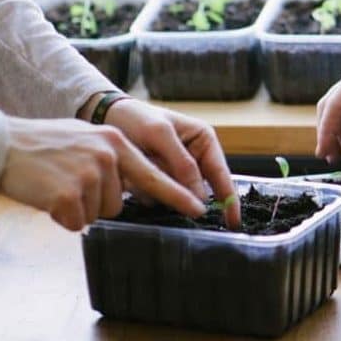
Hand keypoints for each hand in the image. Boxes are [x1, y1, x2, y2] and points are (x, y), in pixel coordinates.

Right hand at [0, 117, 205, 230]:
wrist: (1, 147)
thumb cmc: (40, 148)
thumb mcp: (85, 140)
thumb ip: (111, 159)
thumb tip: (126, 189)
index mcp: (114, 141)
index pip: (153, 174)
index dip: (177, 195)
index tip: (199, 208)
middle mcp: (107, 155)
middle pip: (117, 204)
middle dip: (94, 203)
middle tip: (67, 183)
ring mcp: (89, 174)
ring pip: (97, 215)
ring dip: (76, 210)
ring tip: (55, 186)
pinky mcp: (69, 195)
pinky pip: (76, 224)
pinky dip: (61, 218)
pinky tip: (47, 197)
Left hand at [102, 100, 240, 228]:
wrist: (106, 116)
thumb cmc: (135, 117)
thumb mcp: (160, 134)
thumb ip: (182, 164)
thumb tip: (201, 198)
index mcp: (204, 141)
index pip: (221, 175)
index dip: (229, 201)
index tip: (233, 223)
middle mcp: (194, 159)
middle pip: (198, 191)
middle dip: (177, 189)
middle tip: (156, 173)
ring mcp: (176, 173)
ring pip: (176, 196)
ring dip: (157, 189)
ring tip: (140, 165)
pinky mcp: (158, 182)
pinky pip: (158, 197)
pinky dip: (144, 191)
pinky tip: (131, 175)